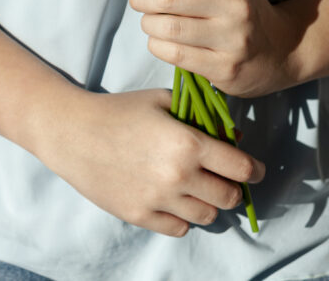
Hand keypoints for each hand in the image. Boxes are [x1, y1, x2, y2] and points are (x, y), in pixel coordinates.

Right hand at [35, 87, 264, 236]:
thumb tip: (233, 136)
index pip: (241, 168)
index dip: (254, 170)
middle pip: (229, 197)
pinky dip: (183, 218)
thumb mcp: (163, 100)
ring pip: (207, 216)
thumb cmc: (119, 110)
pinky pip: (179, 228)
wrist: (73, 132)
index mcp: (188, 143)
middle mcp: (179, 175)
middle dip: (233, 189)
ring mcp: (159, 199)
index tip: (255, 170)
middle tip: (225, 181)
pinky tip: (174, 201)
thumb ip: (201, 116)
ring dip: (208, 204)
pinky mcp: (140, 215)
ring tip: (198, 191)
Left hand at [116, 0, 302, 97]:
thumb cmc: (241, 11)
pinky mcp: (225, 68)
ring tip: (151, 22)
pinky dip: (157, 46)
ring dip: (148, 24)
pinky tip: (161, 42)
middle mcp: (236, 7)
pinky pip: (174, 54)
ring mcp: (232, 40)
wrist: (283, 51)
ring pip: (168, 28)